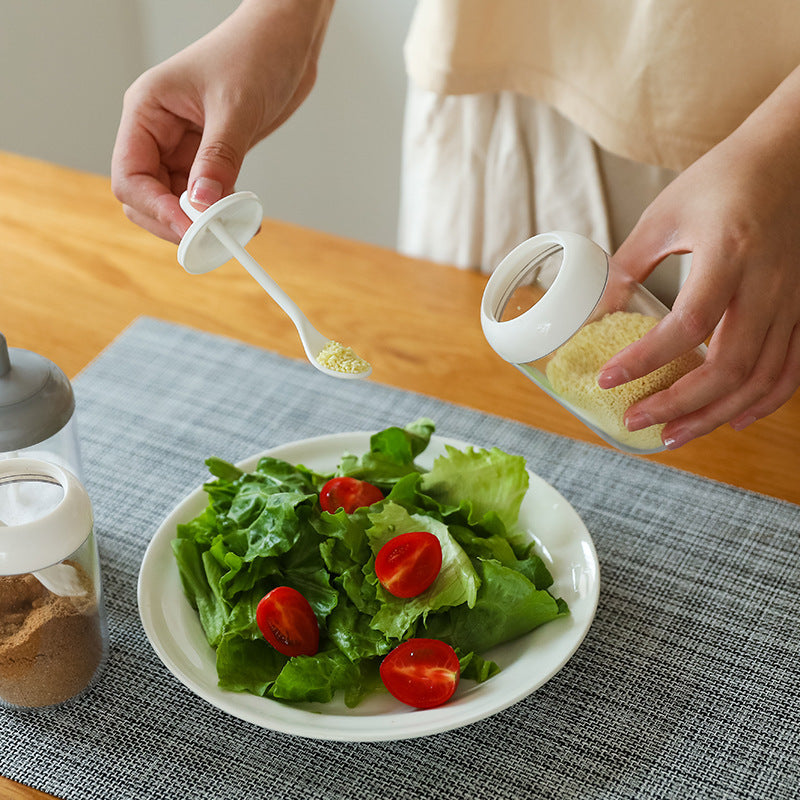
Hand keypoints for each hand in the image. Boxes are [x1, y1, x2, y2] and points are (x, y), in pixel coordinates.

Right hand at [111, 0, 332, 241]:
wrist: (286, 39)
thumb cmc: (255, 52)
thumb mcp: (236, 107)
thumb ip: (218, 157)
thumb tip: (202, 204)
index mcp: (147, 111)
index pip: (130, 175)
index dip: (156, 208)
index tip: (191, 228)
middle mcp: (158, 133)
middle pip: (146, 197)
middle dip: (175, 221)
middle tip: (213, 239)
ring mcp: (183, 148)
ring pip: (176, 203)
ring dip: (201, 222)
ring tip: (236, 230)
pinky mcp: (210, 158)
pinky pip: (205, 198)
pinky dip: (220, 214)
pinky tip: (244, 219)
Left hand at [598, 66, 799, 448]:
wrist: (786, 158)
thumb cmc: (722, 181)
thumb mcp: (663, 217)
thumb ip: (627, 267)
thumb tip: (596, 315)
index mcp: (729, 255)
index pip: (689, 324)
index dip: (646, 359)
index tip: (607, 378)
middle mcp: (768, 285)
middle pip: (730, 366)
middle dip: (678, 404)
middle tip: (636, 419)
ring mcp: (792, 302)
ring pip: (761, 379)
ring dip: (714, 415)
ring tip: (672, 434)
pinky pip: (790, 370)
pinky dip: (762, 403)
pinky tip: (731, 419)